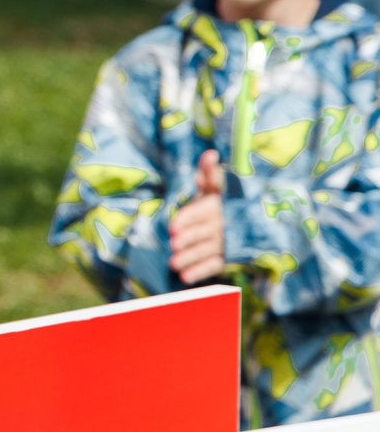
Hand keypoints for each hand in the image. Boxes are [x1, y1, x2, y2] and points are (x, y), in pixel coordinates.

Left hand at [169, 149, 227, 283]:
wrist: (258, 222)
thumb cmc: (226, 201)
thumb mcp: (219, 186)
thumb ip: (210, 172)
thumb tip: (209, 153)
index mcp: (221, 206)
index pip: (204, 211)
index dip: (189, 218)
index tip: (172, 227)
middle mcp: (227, 224)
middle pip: (206, 232)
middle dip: (190, 239)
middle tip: (172, 245)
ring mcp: (229, 242)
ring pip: (210, 250)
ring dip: (192, 258)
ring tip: (173, 265)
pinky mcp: (231, 257)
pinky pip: (217, 265)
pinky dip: (202, 272)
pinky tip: (185, 278)